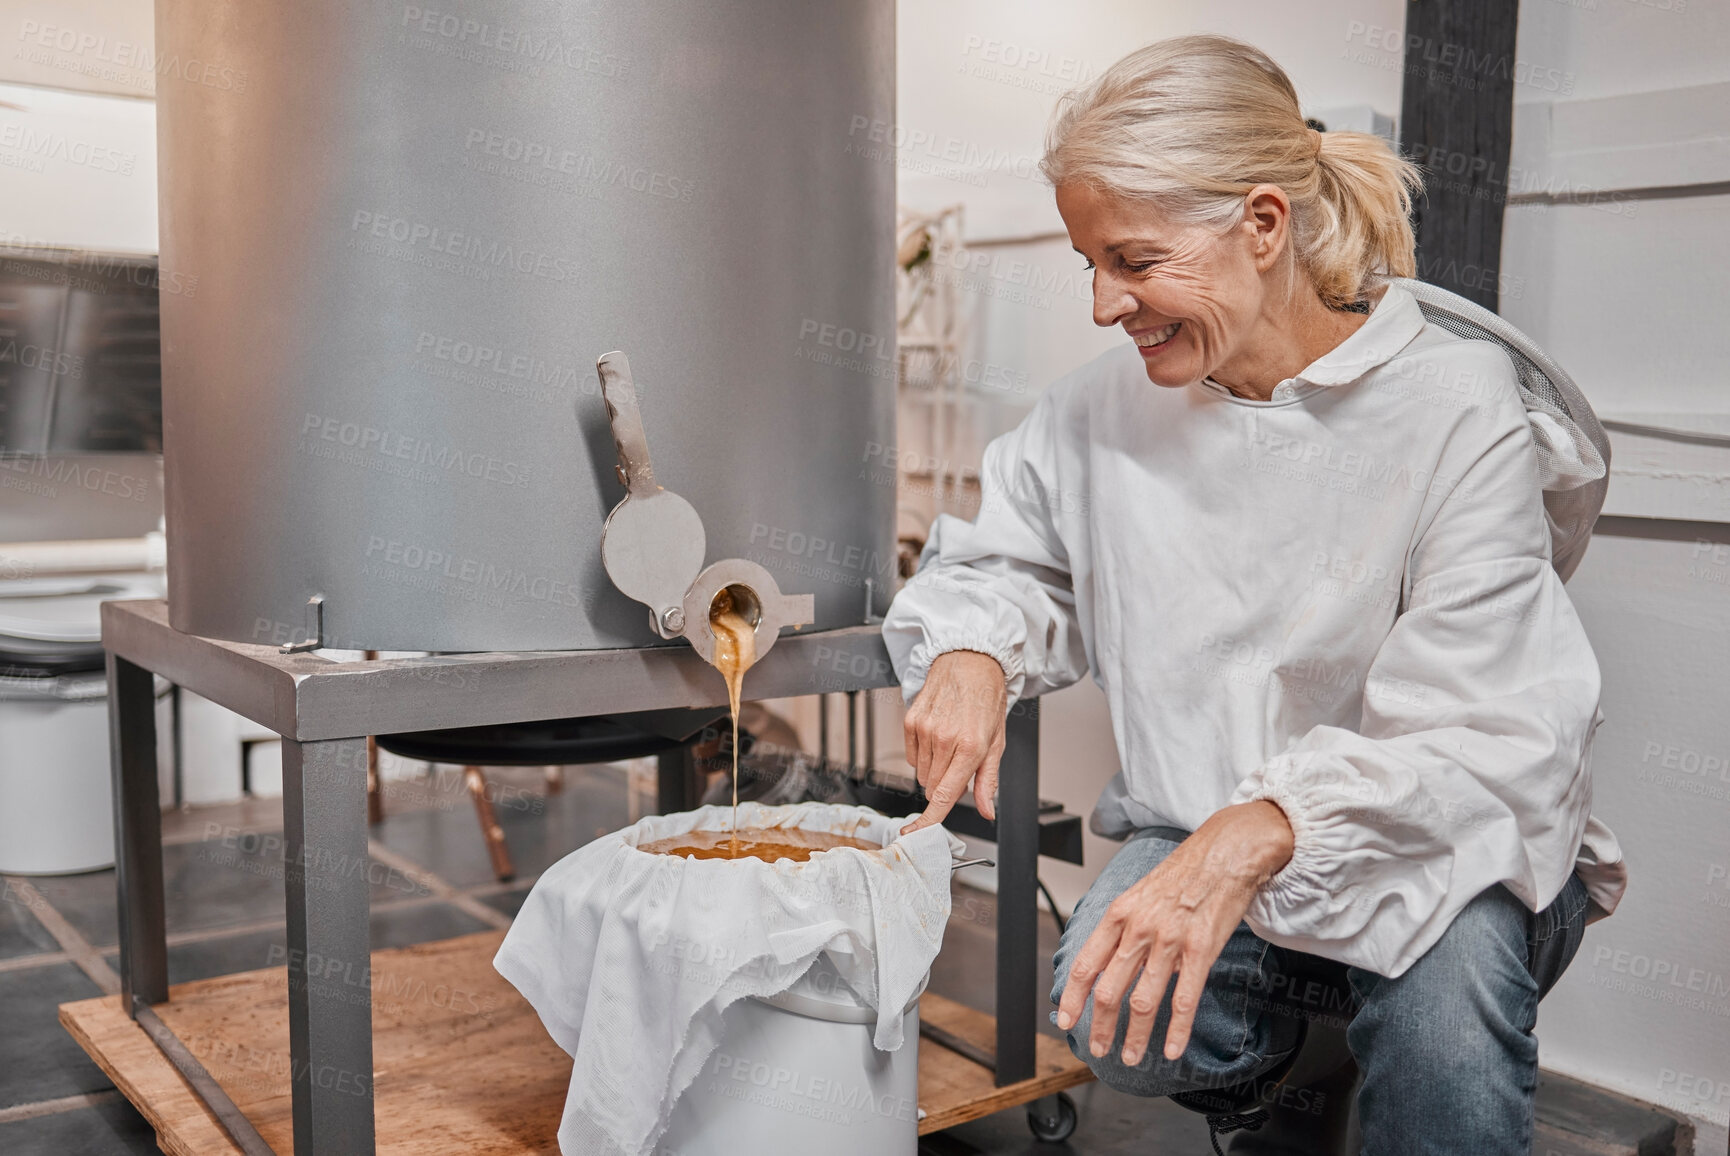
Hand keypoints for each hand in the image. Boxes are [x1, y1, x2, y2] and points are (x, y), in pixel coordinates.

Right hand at [900, 650, 1007, 833]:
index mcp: (971, 747)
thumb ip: (987, 781)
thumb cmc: (986, 700)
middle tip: (960, 762)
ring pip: (922, 774)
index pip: (945, 794)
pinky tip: (936, 736)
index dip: (929, 819)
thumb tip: (986, 810)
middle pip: (933, 787)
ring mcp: (925, 729)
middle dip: (946, 784)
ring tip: (950, 744)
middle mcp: (945, 739)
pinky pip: (912, 757)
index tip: (914, 833)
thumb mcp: (997, 742)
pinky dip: (923, 754)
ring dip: (935, 769)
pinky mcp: (910, 721)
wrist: (970, 663)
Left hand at [1055, 801, 1294, 1065]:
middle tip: (1098, 1049)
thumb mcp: (1140, 893)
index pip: (1085, 964)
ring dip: (1134, 1036)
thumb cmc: (1184, 872)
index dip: (1072, 998)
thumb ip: (1123, 926)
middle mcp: (1138, 928)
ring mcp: (1169, 941)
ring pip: (1143, 1001)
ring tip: (1130, 1056)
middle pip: (1109, 989)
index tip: (1066, 1021)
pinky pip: (1183, 999)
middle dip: (1100, 1026)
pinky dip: (1175, 1030)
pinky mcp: (1200, 950)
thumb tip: (1107, 959)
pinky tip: (1171, 1049)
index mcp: (1119, 914)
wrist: (1225, 853)